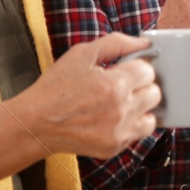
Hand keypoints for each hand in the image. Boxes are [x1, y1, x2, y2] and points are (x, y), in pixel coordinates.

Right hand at [13, 33, 161, 159]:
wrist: (35, 123)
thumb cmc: (55, 87)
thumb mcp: (81, 54)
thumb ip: (117, 43)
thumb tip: (144, 42)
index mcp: (115, 84)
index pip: (148, 71)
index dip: (137, 67)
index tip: (125, 70)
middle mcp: (121, 110)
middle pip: (155, 93)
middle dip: (141, 86)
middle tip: (123, 85)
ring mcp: (119, 131)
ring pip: (152, 115)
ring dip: (142, 107)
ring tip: (122, 102)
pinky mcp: (114, 147)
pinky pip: (140, 133)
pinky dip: (133, 124)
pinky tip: (116, 117)